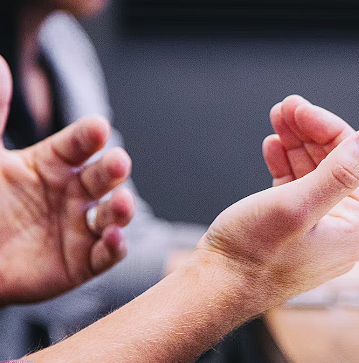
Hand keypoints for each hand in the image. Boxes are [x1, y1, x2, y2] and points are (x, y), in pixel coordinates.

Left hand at [0, 56, 135, 304]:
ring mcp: (77, 228)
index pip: (78, 144)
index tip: (98, 128)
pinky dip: (114, 248)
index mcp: (51, 163)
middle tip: (119, 162)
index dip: (89, 137)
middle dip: (114, 169)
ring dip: (121, 209)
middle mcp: (71, 193)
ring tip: (120, 203)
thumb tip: (0, 66)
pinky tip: (114, 238)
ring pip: (111, 215)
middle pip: (103, 177)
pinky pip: (104, 255)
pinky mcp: (79, 263)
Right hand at [195, 95, 358, 307]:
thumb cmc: (253, 255)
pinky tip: (274, 147)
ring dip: (297, 143)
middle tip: (286, 107)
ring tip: (277, 119)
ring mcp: (320, 229)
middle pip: (338, 164)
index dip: (329, 129)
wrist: (216, 288)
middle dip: (311, 132)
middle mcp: (344, 229)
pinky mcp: (296, 229)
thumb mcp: (297, 206)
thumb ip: (339, 173)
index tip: (300, 108)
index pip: (358, 161)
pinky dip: (287, 164)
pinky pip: (299, 188)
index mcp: (357, 227)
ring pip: (316, 173)